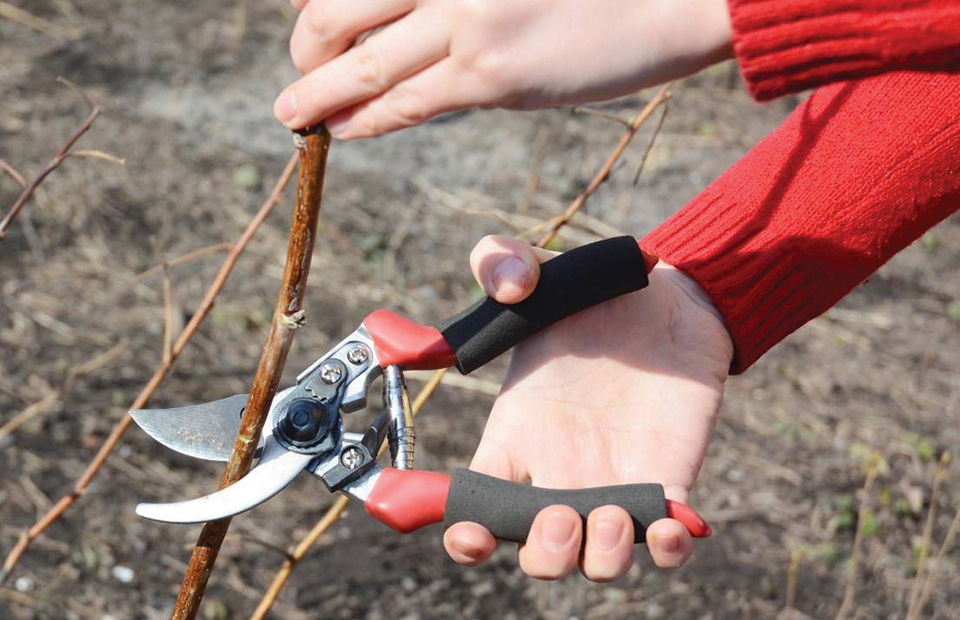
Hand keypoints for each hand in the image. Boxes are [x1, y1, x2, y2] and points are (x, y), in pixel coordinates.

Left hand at [276, 0, 733, 137]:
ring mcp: (464, 21)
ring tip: (294, 112)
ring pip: (357, 65)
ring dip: (315, 95)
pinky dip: (363, 120)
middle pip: (330, 12)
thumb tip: (388, 9)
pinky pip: (404, 105)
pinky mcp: (490, 75)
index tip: (302, 19)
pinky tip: (344, 128)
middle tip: (301, 72)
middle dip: (304, 50)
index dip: (308, 2)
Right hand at [442, 236, 732, 580]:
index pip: (479, 504)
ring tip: (615, 514)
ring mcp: (615, 481)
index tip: (472, 534)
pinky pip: (663, 542)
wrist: (675, 298)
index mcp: (518, 434)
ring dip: (601, 558)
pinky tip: (671, 521)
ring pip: (598, 560)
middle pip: (537, 552)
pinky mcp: (668, 480)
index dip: (466, 535)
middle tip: (563, 515)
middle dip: (544, 553)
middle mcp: (561, 470)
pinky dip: (666, 550)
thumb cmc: (599, 293)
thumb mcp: (545, 270)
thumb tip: (503, 284)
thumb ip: (502, 259)